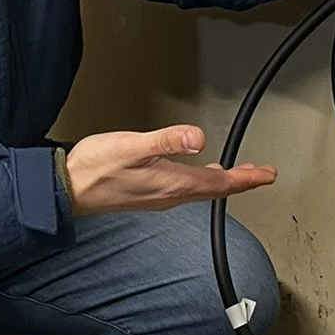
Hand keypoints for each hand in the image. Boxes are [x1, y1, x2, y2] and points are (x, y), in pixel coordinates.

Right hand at [63, 125, 275, 217]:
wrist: (67, 188)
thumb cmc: (96, 167)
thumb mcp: (132, 146)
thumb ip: (166, 140)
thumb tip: (198, 137)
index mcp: (172, 183)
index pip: (220, 182)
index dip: (246, 178)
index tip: (267, 175)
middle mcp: (169, 195)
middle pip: (215, 189)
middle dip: (240, 181)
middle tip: (262, 175)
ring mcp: (158, 197)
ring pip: (200, 191)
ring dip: (222, 182)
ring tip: (237, 175)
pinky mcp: (147, 194)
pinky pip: (184, 190)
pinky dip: (200, 182)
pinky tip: (195, 175)